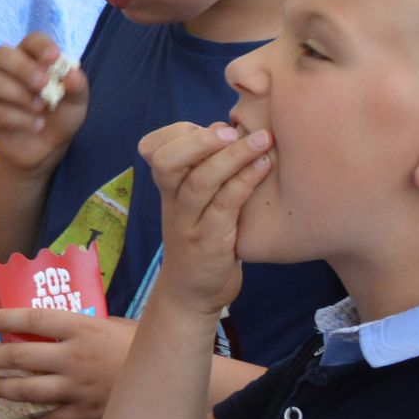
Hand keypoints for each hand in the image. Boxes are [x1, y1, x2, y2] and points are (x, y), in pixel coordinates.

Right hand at [0, 34, 87, 176]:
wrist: (47, 148)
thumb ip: (76, 85)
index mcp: (30, 59)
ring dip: (19, 94)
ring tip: (41, 108)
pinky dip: (20, 118)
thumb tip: (71, 74)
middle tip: (44, 84)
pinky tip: (36, 125)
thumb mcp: (76, 100)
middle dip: (22, 68)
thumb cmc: (59, 116)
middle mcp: (5, 70)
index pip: (30, 41)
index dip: (41, 46)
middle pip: (1, 55)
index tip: (54, 58)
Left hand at [0, 306, 134, 418]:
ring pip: (28, 390)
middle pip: (20, 356)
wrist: (173, 379)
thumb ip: (82, 326)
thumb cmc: (143, 345)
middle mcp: (73, 357)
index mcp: (80, 328)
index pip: (31, 319)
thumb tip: (53, 326)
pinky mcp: (86, 412)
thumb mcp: (112, 324)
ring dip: (5, 389)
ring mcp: (78, 387)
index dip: (2, 318)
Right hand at [139, 121, 270, 317]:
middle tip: (233, 128)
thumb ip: (206, 170)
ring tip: (262, 140)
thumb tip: (230, 130)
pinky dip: (244, 182)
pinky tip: (264, 167)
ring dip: (232, 156)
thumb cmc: (203, 240)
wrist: (192, 293)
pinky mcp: (209, 243)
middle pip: (168, 161)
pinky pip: (224, 206)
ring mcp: (188, 224)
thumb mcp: (196, 203)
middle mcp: (172, 203)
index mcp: (168, 189)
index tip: (215, 125)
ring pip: (200, 182)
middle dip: (200, 140)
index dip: (179, 131)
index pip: (154, 148)